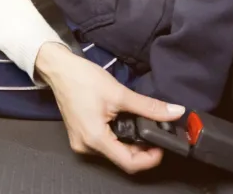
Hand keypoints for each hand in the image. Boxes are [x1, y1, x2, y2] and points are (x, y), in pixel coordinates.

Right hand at [35, 43, 185, 173]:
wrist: (59, 69)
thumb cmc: (81, 79)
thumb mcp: (119, 93)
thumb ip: (149, 107)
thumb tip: (173, 112)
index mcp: (95, 139)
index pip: (130, 163)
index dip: (150, 158)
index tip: (162, 145)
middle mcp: (86, 146)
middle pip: (122, 159)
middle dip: (142, 148)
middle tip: (154, 130)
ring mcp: (82, 142)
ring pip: (114, 151)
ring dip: (130, 141)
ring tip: (140, 123)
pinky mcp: (81, 135)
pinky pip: (104, 144)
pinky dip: (118, 136)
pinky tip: (124, 121)